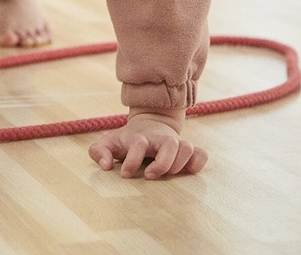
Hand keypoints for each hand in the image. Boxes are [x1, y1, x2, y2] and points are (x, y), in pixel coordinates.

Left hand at [88, 108, 207, 178]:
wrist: (150, 124)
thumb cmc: (128, 140)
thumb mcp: (109, 142)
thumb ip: (99, 151)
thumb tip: (105, 166)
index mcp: (140, 137)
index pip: (139, 144)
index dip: (132, 160)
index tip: (125, 173)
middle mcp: (160, 139)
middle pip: (170, 144)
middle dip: (162, 163)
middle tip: (149, 176)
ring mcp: (176, 143)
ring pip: (187, 148)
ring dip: (179, 164)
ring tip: (167, 174)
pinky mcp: (189, 150)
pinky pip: (201, 154)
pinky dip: (198, 163)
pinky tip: (187, 171)